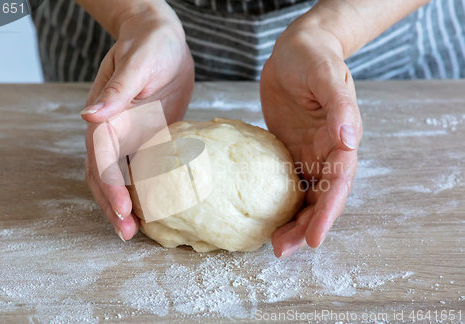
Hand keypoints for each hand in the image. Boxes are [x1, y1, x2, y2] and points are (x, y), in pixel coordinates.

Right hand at [81, 8, 193, 240]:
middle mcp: (112, 131)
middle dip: (112, 206)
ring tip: (134, 230)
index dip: (110, 186)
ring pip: (119, 177)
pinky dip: (143, 189)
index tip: (123, 209)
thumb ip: (116, 92)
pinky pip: (141, 168)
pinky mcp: (147, 138)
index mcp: (106, 116)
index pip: (101, 159)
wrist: (163, 40)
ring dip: (123, 204)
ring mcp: (128, 137)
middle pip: (103, 176)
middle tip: (127, 233)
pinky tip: (154, 207)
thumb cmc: (149, 45)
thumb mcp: (136, 64)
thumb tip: (88, 116)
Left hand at [260, 18, 361, 257]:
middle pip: (321, 199)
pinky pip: (284, 182)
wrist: (294, 51)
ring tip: (274, 245)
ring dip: (292, 222)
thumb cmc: (313, 59)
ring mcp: (307, 154)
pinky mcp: (287, 151)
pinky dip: (278, 203)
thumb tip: (348, 138)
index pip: (338, 184)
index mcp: (340, 140)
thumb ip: (339, 105)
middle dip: (306, 227)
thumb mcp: (327, 76)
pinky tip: (264, 218)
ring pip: (303, 197)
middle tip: (282, 250)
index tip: (313, 238)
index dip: (327, 212)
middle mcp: (326, 153)